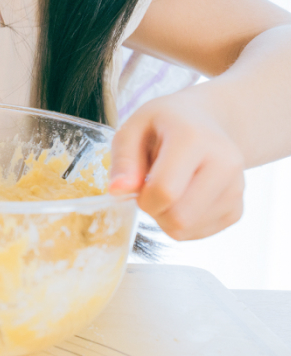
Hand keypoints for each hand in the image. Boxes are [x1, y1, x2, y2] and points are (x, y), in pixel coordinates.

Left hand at [107, 89, 244, 240]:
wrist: (203, 121)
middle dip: (154, 211)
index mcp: (194, 138)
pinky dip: (183, 224)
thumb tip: (117, 191)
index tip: (137, 185)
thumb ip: (123, 159)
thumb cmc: (163, 124)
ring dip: (167, 218)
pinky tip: (181, 198)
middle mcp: (224, 163)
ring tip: (167, 189)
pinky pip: (201, 234)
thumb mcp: (133, 128)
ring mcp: (236, 188)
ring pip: (190, 229)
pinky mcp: (238, 208)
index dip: (142, 198)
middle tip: (149, 190)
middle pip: (180, 217)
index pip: (165, 190)